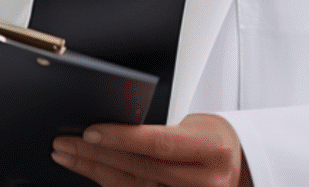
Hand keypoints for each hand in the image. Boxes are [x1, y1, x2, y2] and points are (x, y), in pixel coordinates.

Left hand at [52, 113, 250, 186]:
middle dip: (97, 154)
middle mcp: (203, 180)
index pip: (158, 144)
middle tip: (67, 143)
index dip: (121, 138)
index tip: (90, 131)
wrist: (240, 168)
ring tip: (70, 156)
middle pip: (138, 168)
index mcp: (213, 152)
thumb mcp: (199, 128)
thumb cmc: (217, 142)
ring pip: (130, 186)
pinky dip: (110, 183)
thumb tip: (118, 129)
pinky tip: (93, 173)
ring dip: (94, 170)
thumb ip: (163, 134)